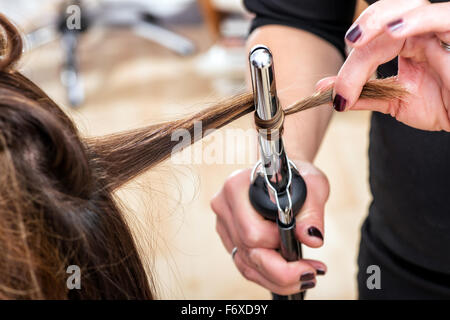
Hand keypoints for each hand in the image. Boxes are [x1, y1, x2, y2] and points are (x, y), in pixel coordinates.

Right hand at [210, 161, 328, 294]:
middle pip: (247, 252)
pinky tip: (290, 276)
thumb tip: (312, 239)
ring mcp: (224, 224)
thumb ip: (312, 212)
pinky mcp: (229, 237)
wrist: (282, 175)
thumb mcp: (312, 185)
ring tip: (305, 277)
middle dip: (280, 271)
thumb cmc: (296, 175)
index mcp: (237, 187)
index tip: (304, 248)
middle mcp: (224, 206)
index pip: (252, 232)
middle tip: (310, 274)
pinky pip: (245, 264)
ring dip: (276, 278)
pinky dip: (268, 275)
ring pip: (246, 264)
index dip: (278, 244)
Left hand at [325, 0, 449, 130]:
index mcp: (406, 44)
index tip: (339, 94)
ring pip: (411, 7)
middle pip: (388, 18)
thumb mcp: (395, 102)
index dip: (352, 63)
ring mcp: (440, 31)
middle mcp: (422, 32)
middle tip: (349, 44)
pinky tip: (394, 31)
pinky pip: (443, 17)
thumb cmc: (442, 106)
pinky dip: (418, 20)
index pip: (373, 42)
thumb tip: (325, 90)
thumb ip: (362, 94)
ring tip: (359, 38)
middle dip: (365, 28)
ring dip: (381, 18)